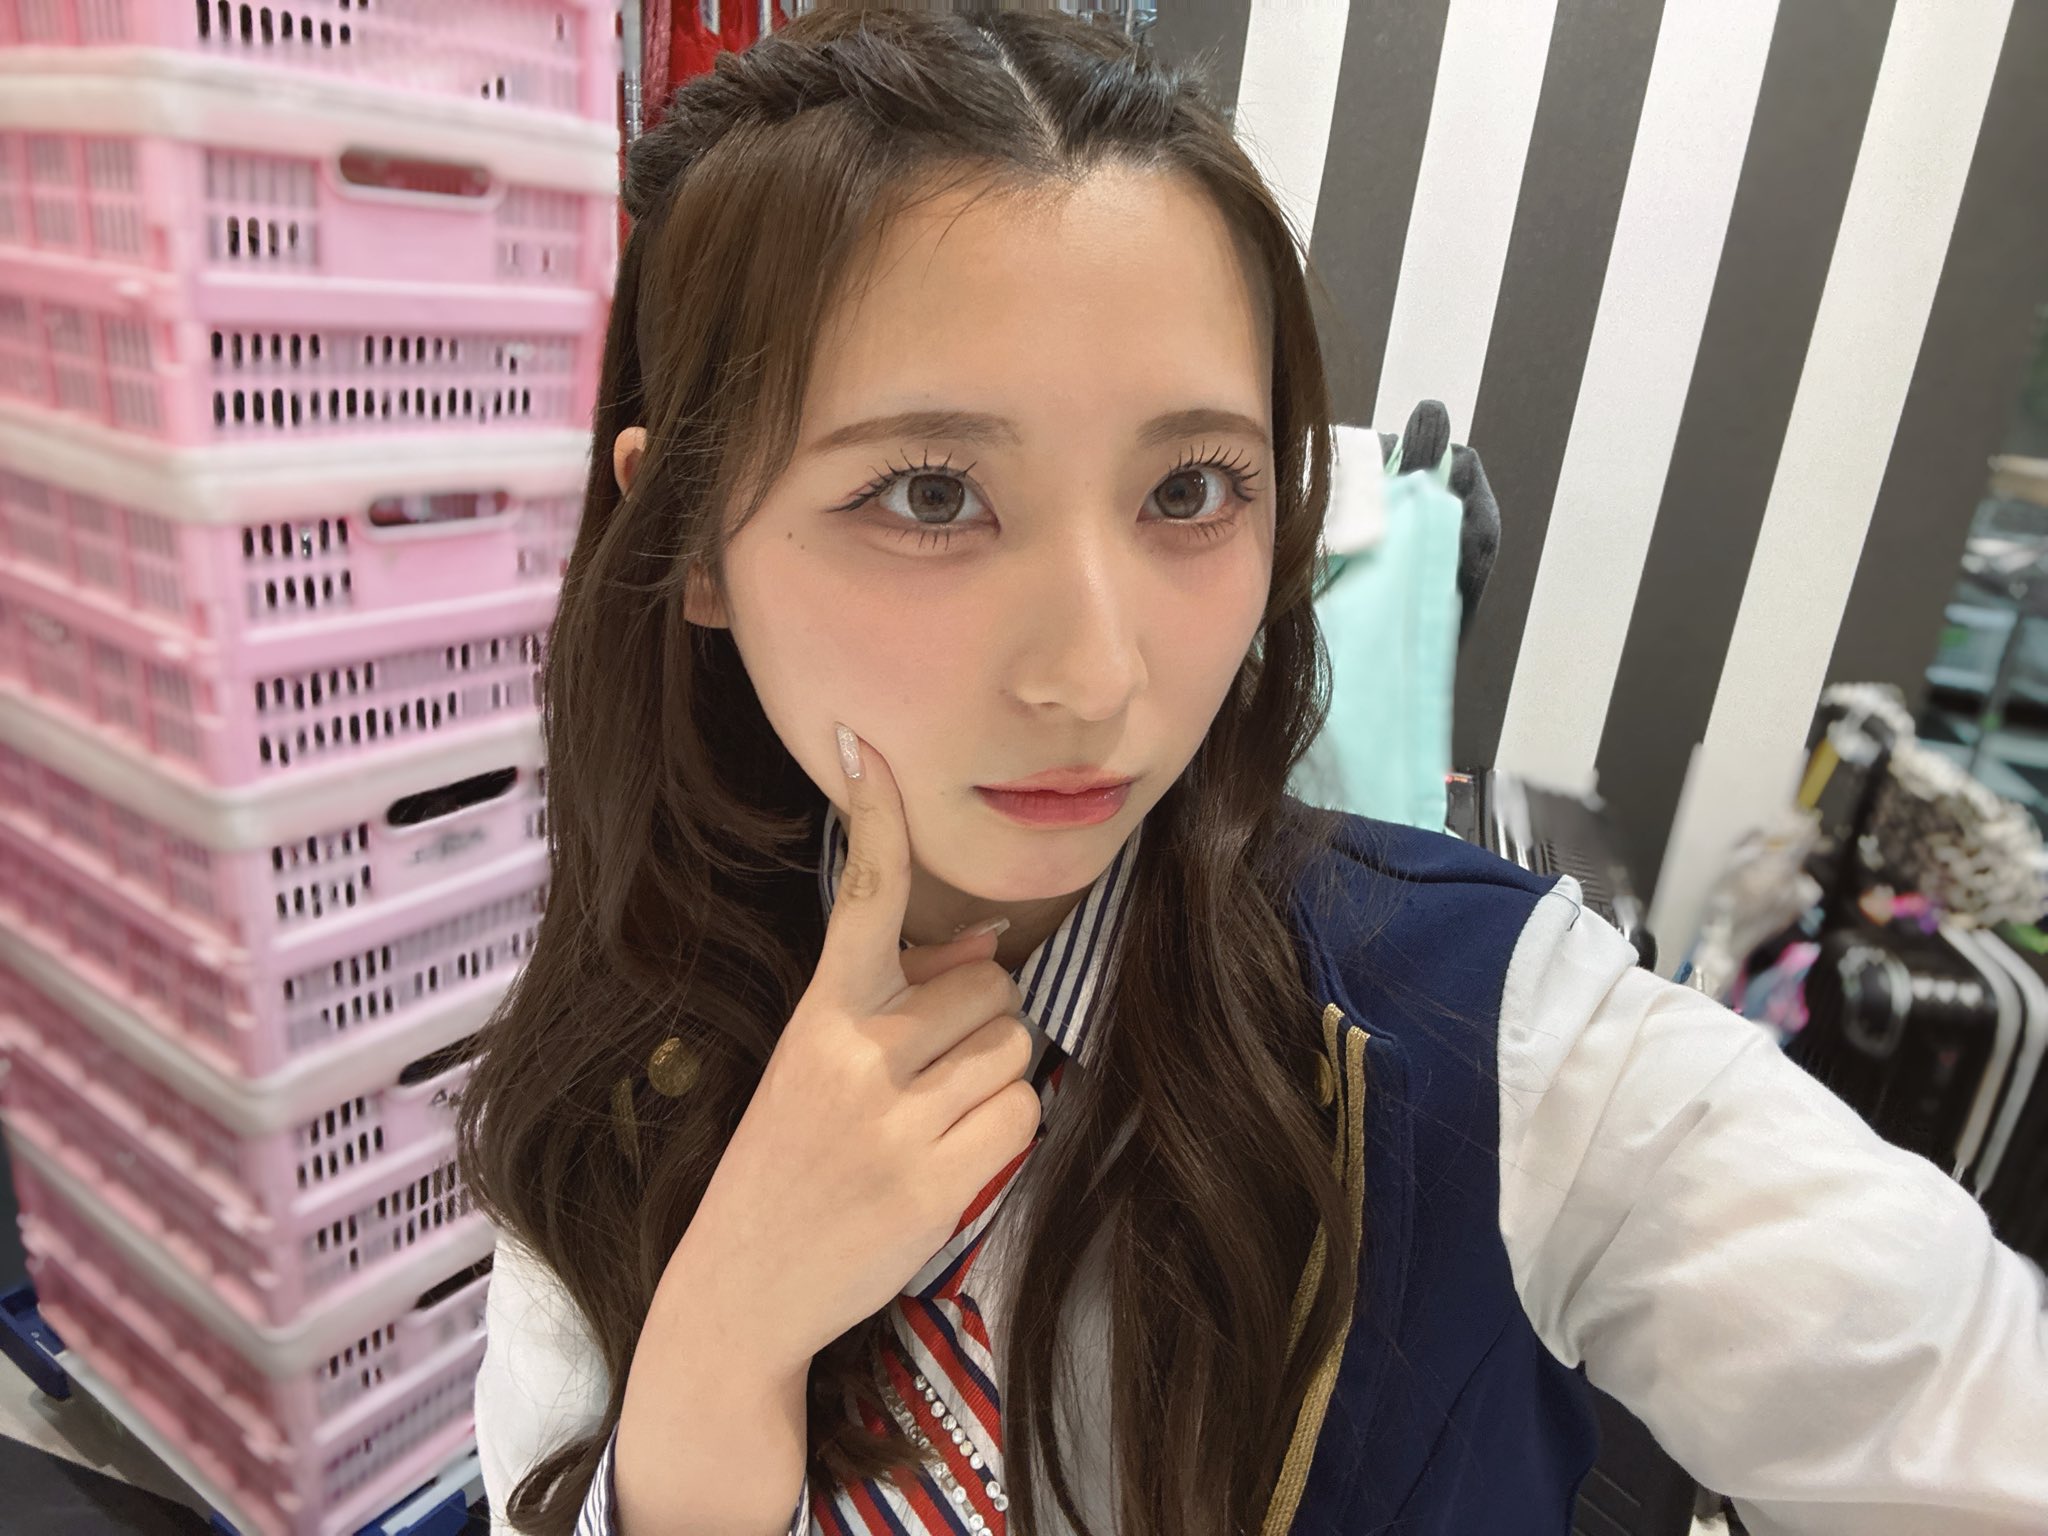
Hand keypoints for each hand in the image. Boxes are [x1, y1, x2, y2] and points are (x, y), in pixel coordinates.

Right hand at [679, 728, 1041, 1368]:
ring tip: (931, 1125)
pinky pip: (1023, 1116)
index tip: (865, 746)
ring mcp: (895, 1122)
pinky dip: (1003, 1136)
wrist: (739, 1293)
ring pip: (1013, 1047)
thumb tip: (983, 945)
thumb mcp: (819, 1069)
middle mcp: (856, 1055)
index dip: (874, 820)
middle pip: (989, 984)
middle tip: (927, 1076)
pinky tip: (950, 1163)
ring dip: (992, 1080)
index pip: (860, 898)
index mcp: (819, 1016)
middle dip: (977, 1020)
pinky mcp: (935, 1184)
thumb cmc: (785, 1166)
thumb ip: (899, 1001)